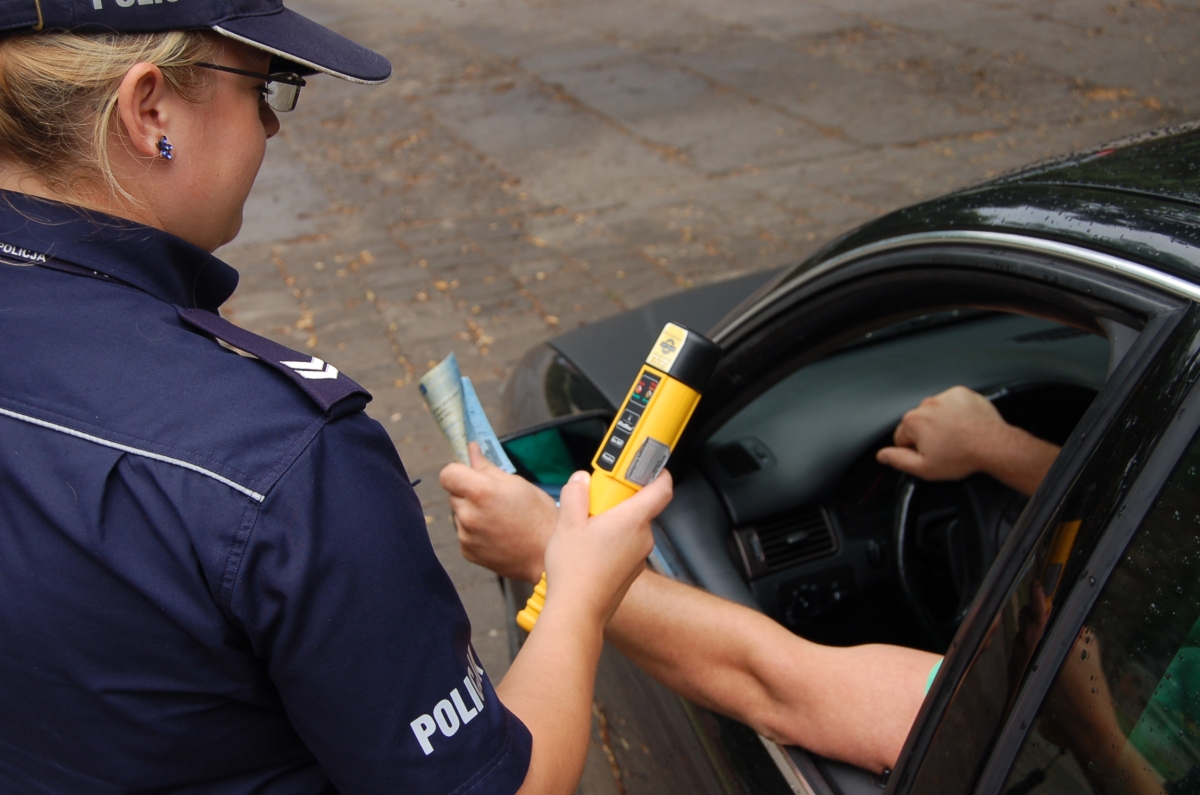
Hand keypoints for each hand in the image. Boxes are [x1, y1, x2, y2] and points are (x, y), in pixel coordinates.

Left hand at [440, 443, 557, 582]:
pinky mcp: (467, 551)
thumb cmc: (540, 517)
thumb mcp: (518, 484)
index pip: (447, 473)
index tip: (471, 474)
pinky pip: (464, 532)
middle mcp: (468, 515)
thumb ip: (488, 467)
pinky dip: (475, 530)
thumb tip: (472, 450)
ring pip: (459, 513)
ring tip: (500, 519)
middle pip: (453, 493)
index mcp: (481, 492)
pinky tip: (497, 534)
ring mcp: (465, 536)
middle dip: (468, 491)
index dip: (458, 471)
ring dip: (471, 511)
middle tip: (494, 498)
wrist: (547, 558)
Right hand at [542, 469, 672, 626]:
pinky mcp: (630, 571)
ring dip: (612, 521)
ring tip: (584, 528)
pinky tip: (588, 549)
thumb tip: (581, 480)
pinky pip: (625, 545)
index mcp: (633, 520)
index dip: (657, 472)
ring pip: (631, 527)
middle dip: (618, 498)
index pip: (662, 487)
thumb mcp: (567, 522)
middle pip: (640, 506)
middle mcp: (643, 537)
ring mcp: (639, 556)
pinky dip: (611, 540)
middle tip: (594, 499)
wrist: (577, 612)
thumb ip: (576, 494)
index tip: (643, 463)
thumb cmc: (576, 571)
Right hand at [876, 386, 1004, 480]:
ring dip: (942, 422)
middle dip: (928, 434)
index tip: (929, 454)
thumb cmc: (962, 456)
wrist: (994, 446)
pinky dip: (956, 413)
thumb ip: (898, 460)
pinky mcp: (962, 393)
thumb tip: (882, 455)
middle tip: (945, 447)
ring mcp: (945, 397)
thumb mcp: (924, 468)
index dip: (914, 449)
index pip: (902, 436)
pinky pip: (952, 403)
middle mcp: (927, 404)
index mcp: (914, 421)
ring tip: (957, 437)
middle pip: (919, 423)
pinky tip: (964, 426)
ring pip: (935, 412)